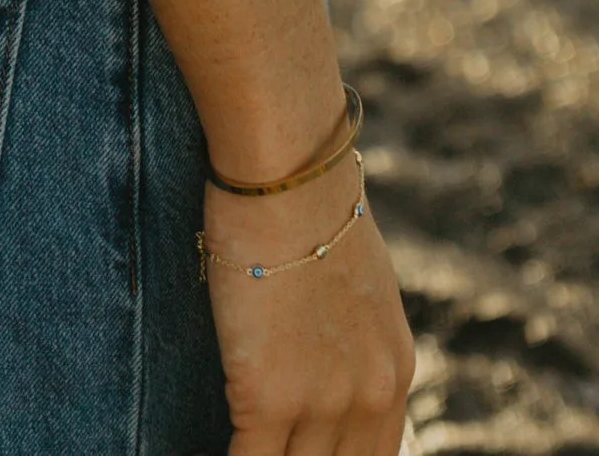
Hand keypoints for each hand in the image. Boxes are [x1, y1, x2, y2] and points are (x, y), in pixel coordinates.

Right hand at [202, 166, 415, 454]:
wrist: (286, 171)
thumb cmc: (310, 204)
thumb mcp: (359, 282)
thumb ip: (354, 340)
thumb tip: (326, 360)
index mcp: (395, 370)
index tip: (298, 452)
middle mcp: (369, 396)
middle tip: (269, 449)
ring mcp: (322, 402)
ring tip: (243, 449)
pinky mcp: (269, 397)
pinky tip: (202, 452)